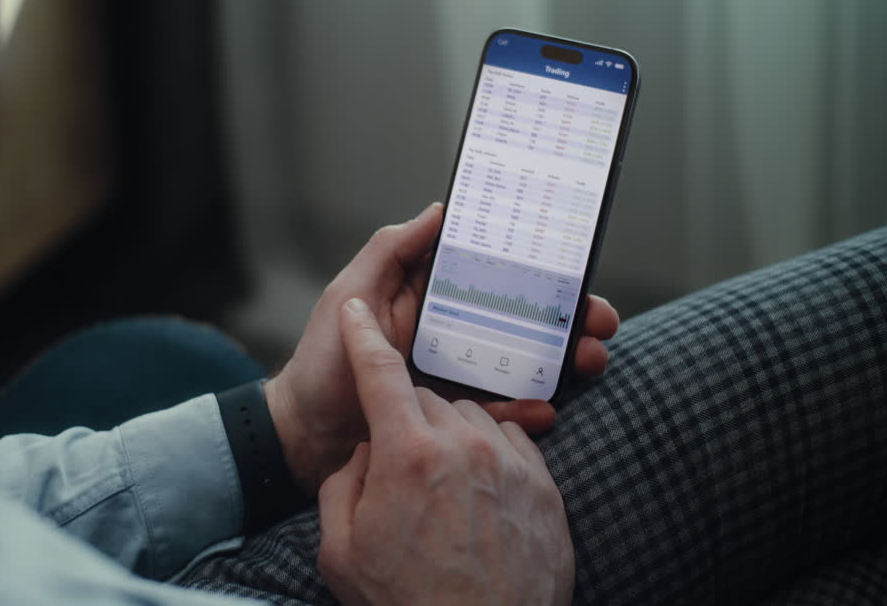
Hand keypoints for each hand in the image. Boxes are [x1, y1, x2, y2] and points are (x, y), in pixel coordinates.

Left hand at [265, 202, 619, 494]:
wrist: (305, 437)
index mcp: (433, 298)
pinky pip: (504, 413)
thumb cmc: (321, 363)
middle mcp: (454, 333)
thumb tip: (441, 209)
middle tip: (599, 322)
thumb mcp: (350, 295)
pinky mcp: (458, 419)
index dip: (538, 270)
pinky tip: (545, 409)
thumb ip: (391, 251)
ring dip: (564, 361)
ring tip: (588, 361)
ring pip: (527, 364)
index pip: (496, 276)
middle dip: (569, 318)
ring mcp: (460, 377)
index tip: (573, 267)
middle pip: (525, 319)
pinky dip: (529, 410)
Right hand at [317, 298, 574, 605]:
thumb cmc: (406, 604)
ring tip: (442, 488)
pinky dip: (492, 453)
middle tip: (400, 467)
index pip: (379, 374)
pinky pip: (513, 442)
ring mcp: (511, 464)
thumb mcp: (341, 550)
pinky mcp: (545, 487)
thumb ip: (345, 484)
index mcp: (406, 455)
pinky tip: (480, 491)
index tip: (355, 310)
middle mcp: (463, 446)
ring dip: (451, 436)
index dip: (362, 338)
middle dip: (406, 419)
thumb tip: (368, 453)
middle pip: (426, 397)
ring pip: (472, 417)